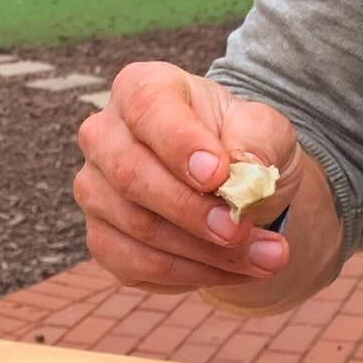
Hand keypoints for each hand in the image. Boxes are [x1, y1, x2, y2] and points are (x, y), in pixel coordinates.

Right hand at [75, 61, 311, 291]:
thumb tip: (247, 173)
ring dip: (205, 252)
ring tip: (267, 258)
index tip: (220, 176)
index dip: (180, 144)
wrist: (229, 187)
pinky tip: (234, 270)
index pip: (147, 109)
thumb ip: (257, 141)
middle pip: (131, 176)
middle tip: (241, 230)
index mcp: (140, 89)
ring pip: (137, 227)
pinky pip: (136, 264)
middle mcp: (103, 137)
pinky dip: (191, 274)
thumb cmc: (238, 144)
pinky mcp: (101, 239)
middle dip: (192, 210)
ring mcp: (95, 191)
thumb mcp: (264, 129)